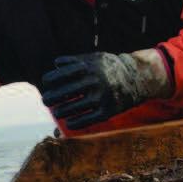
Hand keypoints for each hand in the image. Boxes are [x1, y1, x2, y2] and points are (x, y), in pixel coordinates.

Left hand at [37, 49, 172, 129]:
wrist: (136, 77)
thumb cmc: (110, 67)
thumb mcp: (94, 58)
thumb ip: (75, 60)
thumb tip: (56, 63)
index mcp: (88, 68)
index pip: (60, 75)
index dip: (50, 80)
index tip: (46, 84)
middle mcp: (93, 82)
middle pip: (64, 93)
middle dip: (51, 98)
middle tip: (46, 101)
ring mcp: (101, 97)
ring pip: (74, 108)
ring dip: (61, 112)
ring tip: (57, 113)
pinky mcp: (108, 110)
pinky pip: (88, 119)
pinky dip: (76, 122)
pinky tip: (69, 123)